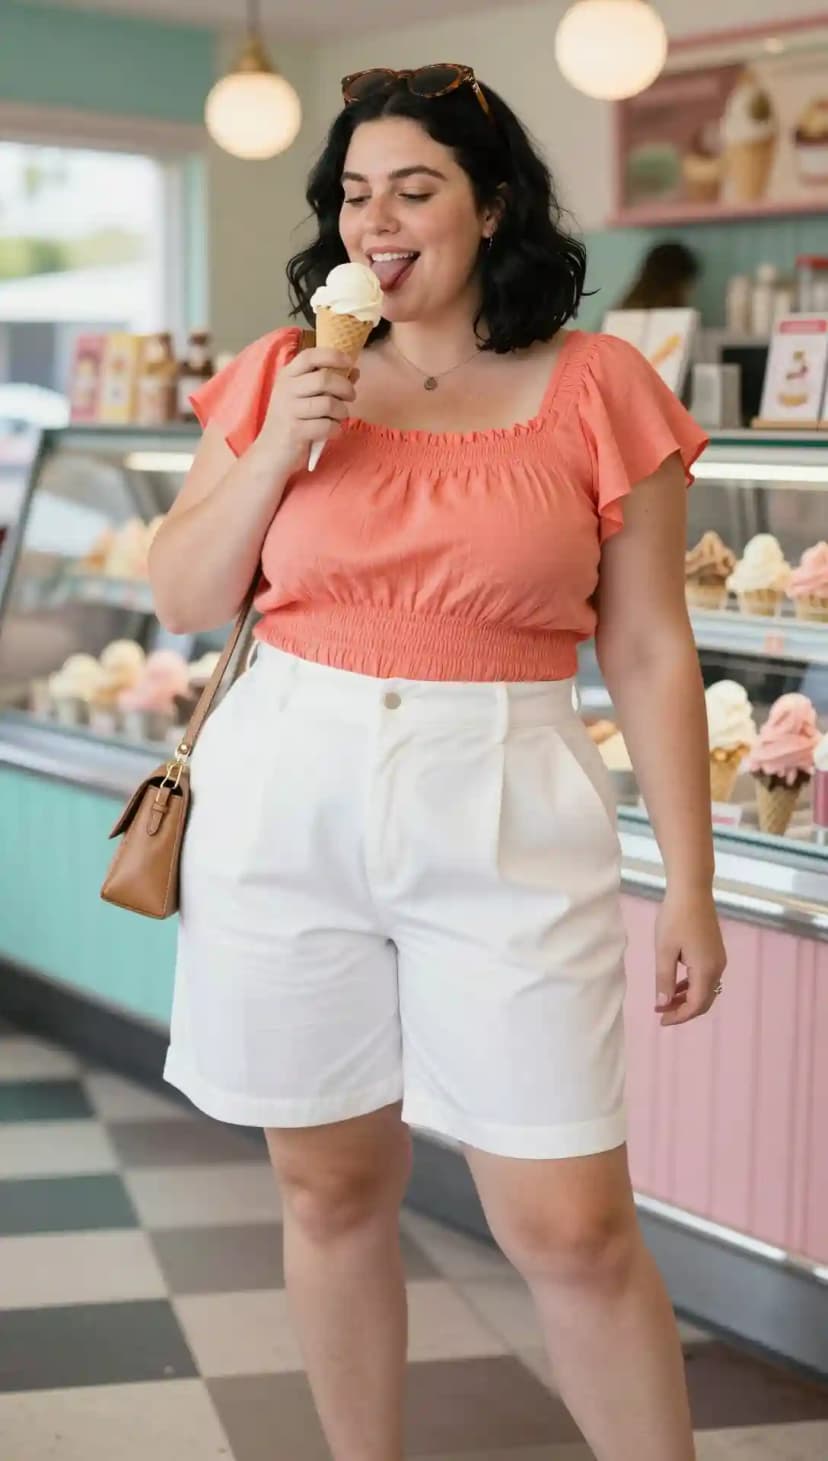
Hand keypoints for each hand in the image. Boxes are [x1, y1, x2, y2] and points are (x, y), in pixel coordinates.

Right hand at [259, 346, 358, 471]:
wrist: (270, 453)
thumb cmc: (291, 422)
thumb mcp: (304, 398)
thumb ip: (328, 383)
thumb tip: (355, 371)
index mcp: (287, 376)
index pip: (310, 356)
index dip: (333, 356)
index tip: (349, 362)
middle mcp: (286, 389)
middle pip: (324, 379)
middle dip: (345, 387)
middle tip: (351, 396)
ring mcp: (289, 410)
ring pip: (328, 403)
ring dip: (342, 412)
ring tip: (340, 418)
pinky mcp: (295, 431)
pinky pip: (326, 426)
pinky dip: (336, 430)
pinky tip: (333, 432)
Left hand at [654, 887, 725, 1026]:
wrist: (692, 890)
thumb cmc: (675, 918)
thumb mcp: (664, 950)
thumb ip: (664, 979)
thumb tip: (663, 1004)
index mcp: (706, 970)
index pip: (696, 1005)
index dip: (679, 1016)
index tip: (660, 1019)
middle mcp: (718, 967)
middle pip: (704, 1001)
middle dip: (684, 1011)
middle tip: (662, 1014)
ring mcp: (719, 959)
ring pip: (706, 990)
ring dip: (687, 998)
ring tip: (666, 1001)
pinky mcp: (716, 951)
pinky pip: (706, 978)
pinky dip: (692, 986)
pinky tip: (677, 984)